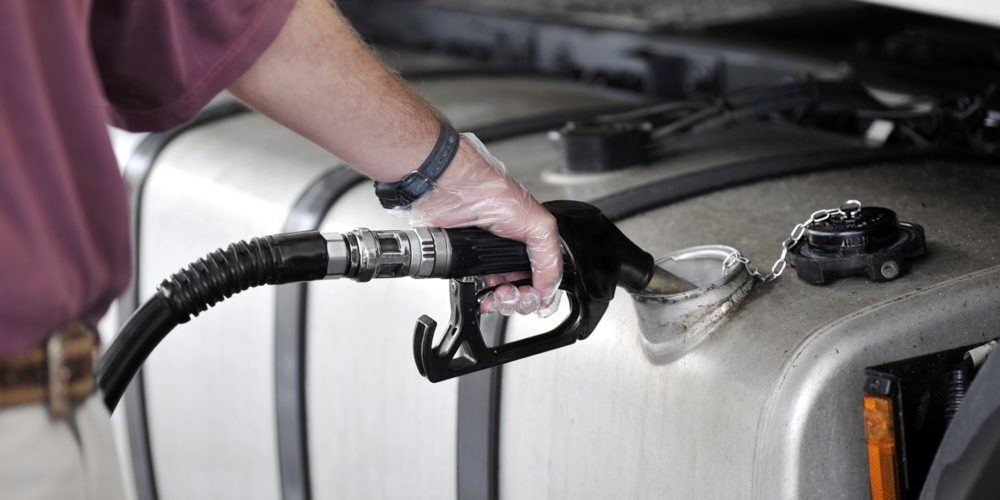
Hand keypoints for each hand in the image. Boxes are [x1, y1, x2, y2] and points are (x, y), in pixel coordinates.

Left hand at [406, 133, 561, 315]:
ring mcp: (491, 256)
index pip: (545, 277)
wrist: (454, 192)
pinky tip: (484, 294)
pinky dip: (483, 296)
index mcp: (533, 240)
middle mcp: (513, 249)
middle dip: (519, 299)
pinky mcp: (469, 261)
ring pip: (502, 293)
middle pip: (523, 290)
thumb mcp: (538, 224)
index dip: (540, 292)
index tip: (532, 297)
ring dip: (502, 301)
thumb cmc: (492, 194)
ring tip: (497, 295)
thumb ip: (550, 258)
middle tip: (510, 294)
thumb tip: (548, 289)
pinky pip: (479, 288)